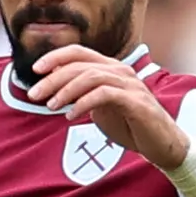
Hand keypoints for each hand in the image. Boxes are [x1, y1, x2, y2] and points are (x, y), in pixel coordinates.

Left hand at [27, 45, 190, 168]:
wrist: (162, 144)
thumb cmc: (131, 125)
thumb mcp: (100, 107)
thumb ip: (82, 94)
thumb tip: (56, 87)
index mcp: (111, 68)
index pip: (79, 52)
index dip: (55, 57)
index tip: (34, 70)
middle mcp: (120, 71)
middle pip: (80, 65)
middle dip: (53, 79)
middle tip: (34, 95)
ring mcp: (130, 84)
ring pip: (91, 76)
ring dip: (66, 91)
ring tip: (51, 106)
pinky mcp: (135, 101)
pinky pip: (104, 94)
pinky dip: (84, 103)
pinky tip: (71, 116)